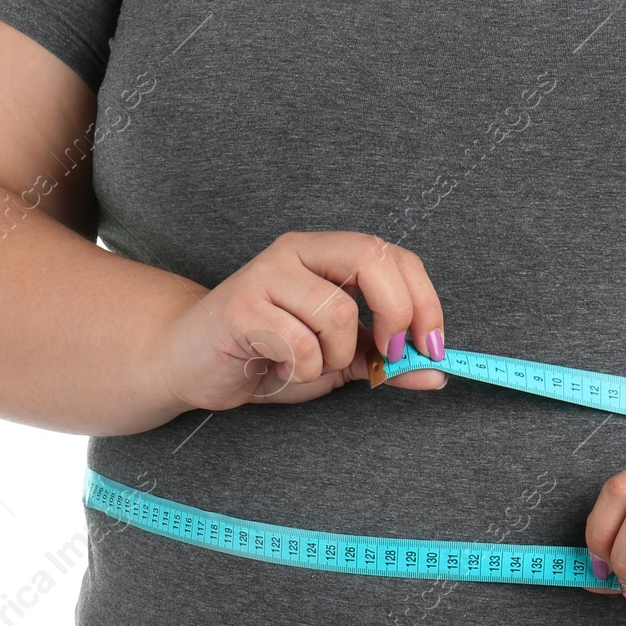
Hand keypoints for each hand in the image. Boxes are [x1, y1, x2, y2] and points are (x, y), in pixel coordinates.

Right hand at [156, 230, 448, 409]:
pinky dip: (301, 370)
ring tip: (307, 364)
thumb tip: (435, 373)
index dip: (424, 300)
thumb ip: (383, 362)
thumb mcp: (336, 359)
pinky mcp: (240, 305)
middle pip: (373, 262)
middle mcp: (297, 251)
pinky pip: (300, 344)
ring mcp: (266, 274)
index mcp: (326, 254)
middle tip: (388, 356)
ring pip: (338, 314)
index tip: (431, 346)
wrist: (189, 364)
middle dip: (396, 315)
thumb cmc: (266, 355)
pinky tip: (278, 367)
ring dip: (335, 357)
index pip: (395, 256)